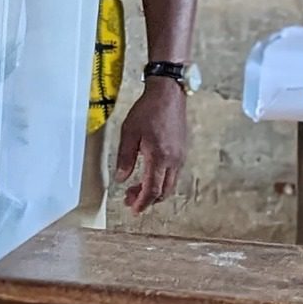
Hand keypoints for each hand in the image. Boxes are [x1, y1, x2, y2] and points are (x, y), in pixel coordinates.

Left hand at [114, 78, 187, 213]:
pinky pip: (173, 174)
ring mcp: (180, 156)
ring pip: (170, 184)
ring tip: (137, 188)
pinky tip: (149, 174)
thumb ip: (125, 158)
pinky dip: (161, 180)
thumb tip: (121, 178)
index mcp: (160, 158)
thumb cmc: (148, 110)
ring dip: (154, 190)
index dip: (142, 202)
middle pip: (163, 192)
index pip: (152, 190)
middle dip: (147, 200)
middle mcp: (173, 161)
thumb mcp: (129, 132)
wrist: (168, 94)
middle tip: (130, 199)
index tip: (133, 209)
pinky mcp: (182, 151)